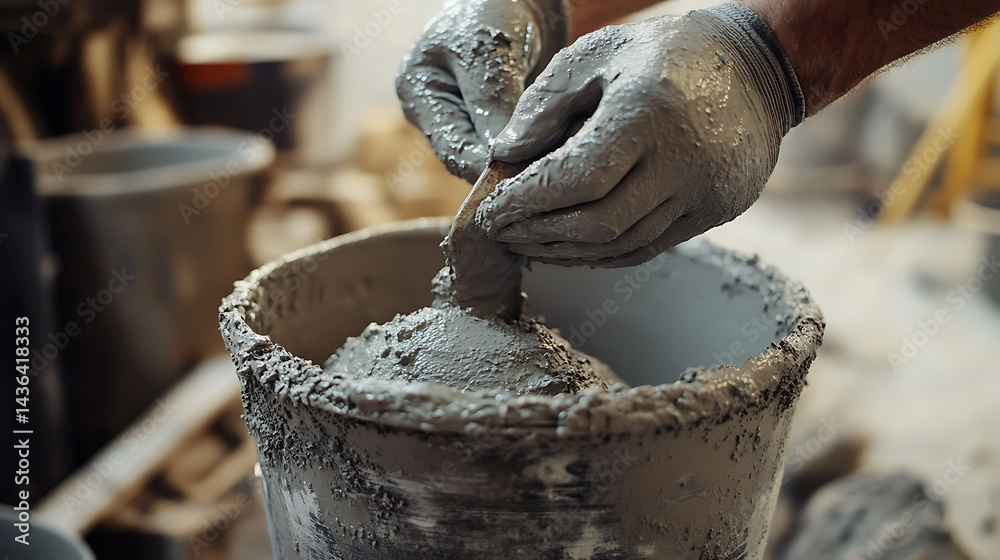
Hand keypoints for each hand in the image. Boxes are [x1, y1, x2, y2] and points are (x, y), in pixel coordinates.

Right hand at [396, 0, 568, 182]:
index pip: (450, 148)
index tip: (522, 177)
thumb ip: (492, 106)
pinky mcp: (493, 116)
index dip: (484, 168)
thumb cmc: (495, 6)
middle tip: (543, 177)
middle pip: (469, 157)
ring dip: (520, 160)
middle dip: (503, 167)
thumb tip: (500, 161)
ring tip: (552, 165)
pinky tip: (555, 152)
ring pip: (492, 155)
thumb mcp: (489, 53)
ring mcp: (464, 114)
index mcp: (418, 92)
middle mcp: (437, 109)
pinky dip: (531, 148)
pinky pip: (511, 144)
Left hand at [476, 4, 804, 266]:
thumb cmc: (666, 54)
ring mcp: (705, 192)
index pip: (576, 179)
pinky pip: (648, 248)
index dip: (526, 203)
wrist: (758, 67)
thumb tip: (503, 156)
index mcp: (647, 112)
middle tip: (500, 232)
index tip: (490, 212)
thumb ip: (545, 104)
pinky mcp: (716, 212)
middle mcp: (683, 160)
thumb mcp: (598, 55)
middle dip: (538, 233)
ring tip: (526, 242)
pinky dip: (601, 253)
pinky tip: (569, 246)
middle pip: (597, 223)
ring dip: (566, 251)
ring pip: (622, 245)